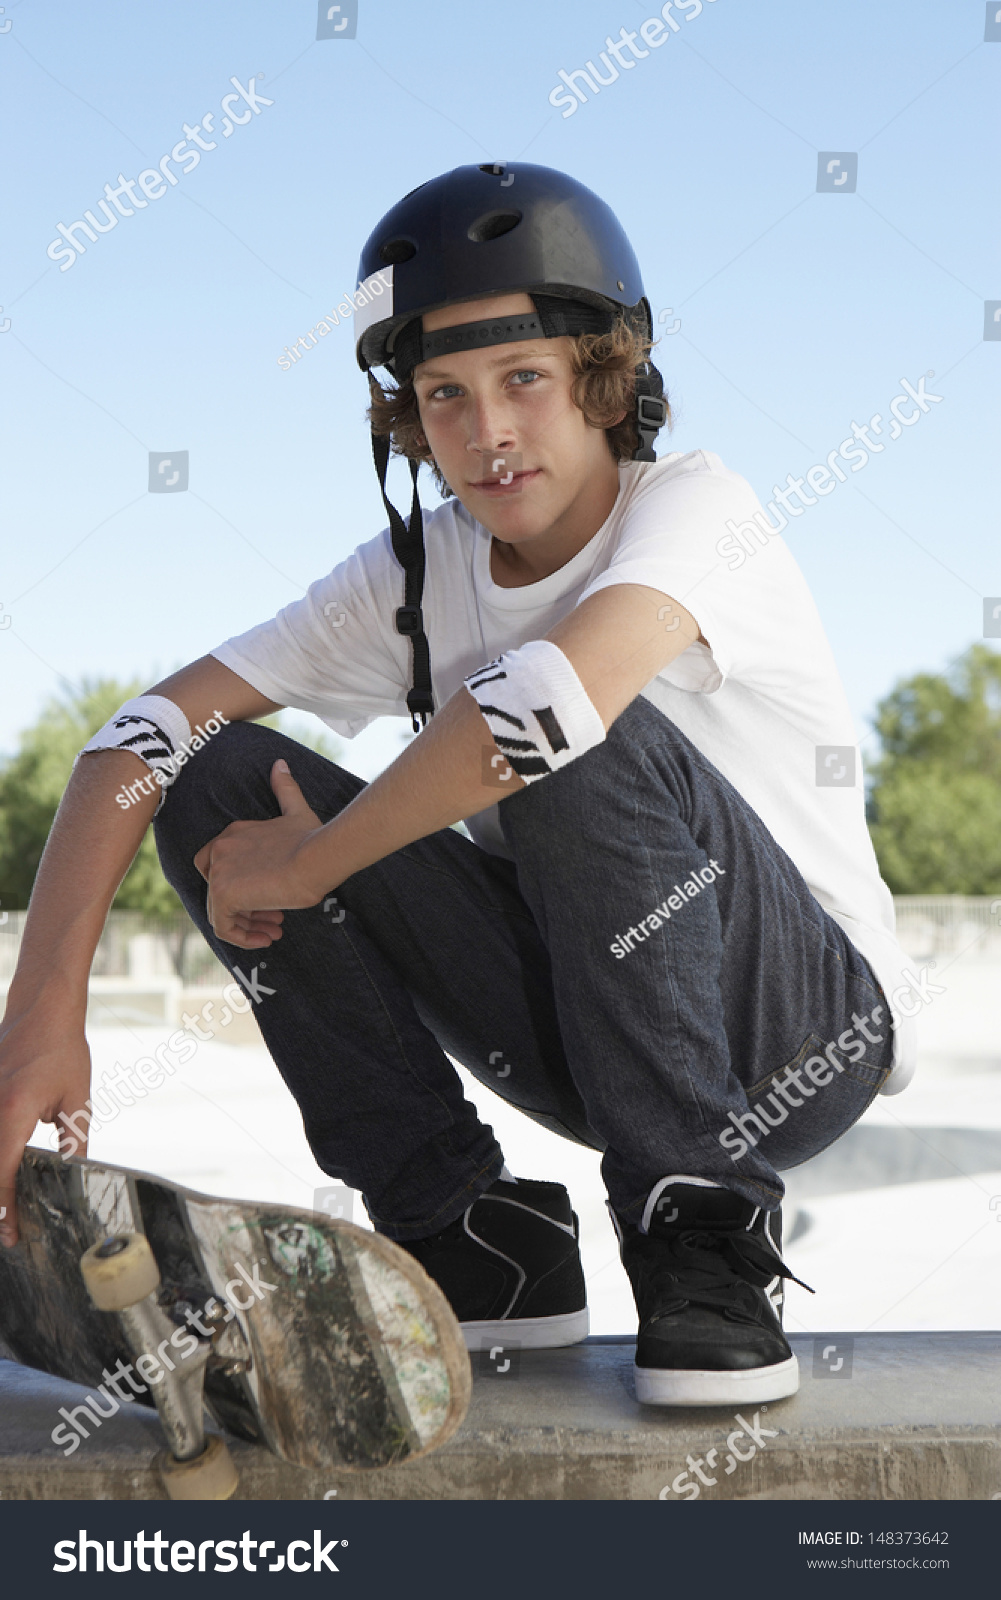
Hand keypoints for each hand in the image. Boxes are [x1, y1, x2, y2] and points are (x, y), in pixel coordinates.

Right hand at [0, 1004, 93, 1246]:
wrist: (40, 1009)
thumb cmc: (61, 1049)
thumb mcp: (76, 1099)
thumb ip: (73, 1141)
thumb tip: (75, 1177)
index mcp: (11, 1113)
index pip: (1, 1174)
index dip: (5, 1209)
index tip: (12, 1233)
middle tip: (8, 1230)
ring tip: (6, 1205)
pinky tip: (5, 1172)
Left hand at [193, 759, 325, 947]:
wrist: (318, 856)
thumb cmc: (313, 837)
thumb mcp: (296, 810)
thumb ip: (284, 788)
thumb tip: (280, 764)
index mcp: (234, 833)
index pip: (217, 864)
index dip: (241, 884)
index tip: (271, 897)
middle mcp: (221, 850)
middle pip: (216, 888)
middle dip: (242, 906)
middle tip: (273, 917)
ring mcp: (220, 872)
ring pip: (220, 910)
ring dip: (246, 925)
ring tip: (273, 930)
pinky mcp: (224, 893)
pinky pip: (223, 926)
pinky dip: (242, 936)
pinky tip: (266, 939)